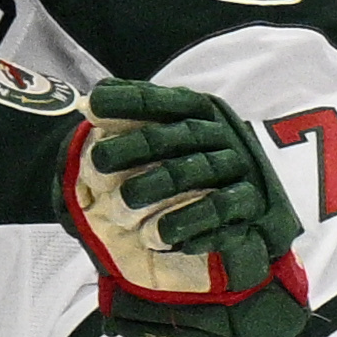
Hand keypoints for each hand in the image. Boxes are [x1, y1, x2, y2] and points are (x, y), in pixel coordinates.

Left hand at [65, 78, 312, 336]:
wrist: (246, 220)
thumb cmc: (191, 180)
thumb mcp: (162, 150)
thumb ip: (128, 132)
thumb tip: (87, 108)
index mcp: (199, 112)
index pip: (162, 101)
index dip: (128, 101)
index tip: (92, 106)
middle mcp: (221, 135)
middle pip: (177, 136)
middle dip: (134, 147)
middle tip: (97, 161)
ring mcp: (238, 169)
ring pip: (196, 172)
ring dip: (158, 187)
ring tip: (124, 206)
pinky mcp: (249, 205)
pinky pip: (220, 211)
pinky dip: (190, 223)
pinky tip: (163, 236)